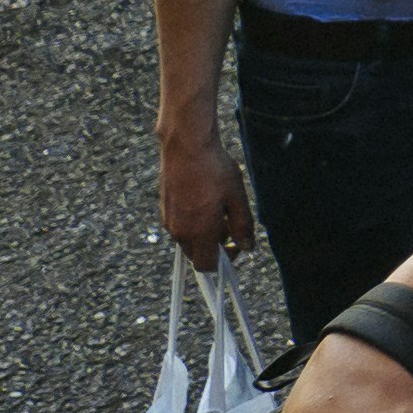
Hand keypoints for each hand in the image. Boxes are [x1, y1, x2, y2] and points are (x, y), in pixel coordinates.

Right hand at [159, 126, 248, 262]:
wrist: (186, 146)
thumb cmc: (214, 169)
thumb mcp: (237, 196)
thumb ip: (242, 225)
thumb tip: (247, 247)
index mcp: (198, 232)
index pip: (206, 266)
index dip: (224, 262)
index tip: (236, 246)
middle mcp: (179, 232)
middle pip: (197, 254)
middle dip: (215, 246)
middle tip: (231, 224)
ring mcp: (169, 221)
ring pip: (189, 240)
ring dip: (205, 233)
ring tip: (221, 206)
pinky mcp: (165, 209)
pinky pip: (181, 226)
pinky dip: (195, 222)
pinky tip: (206, 199)